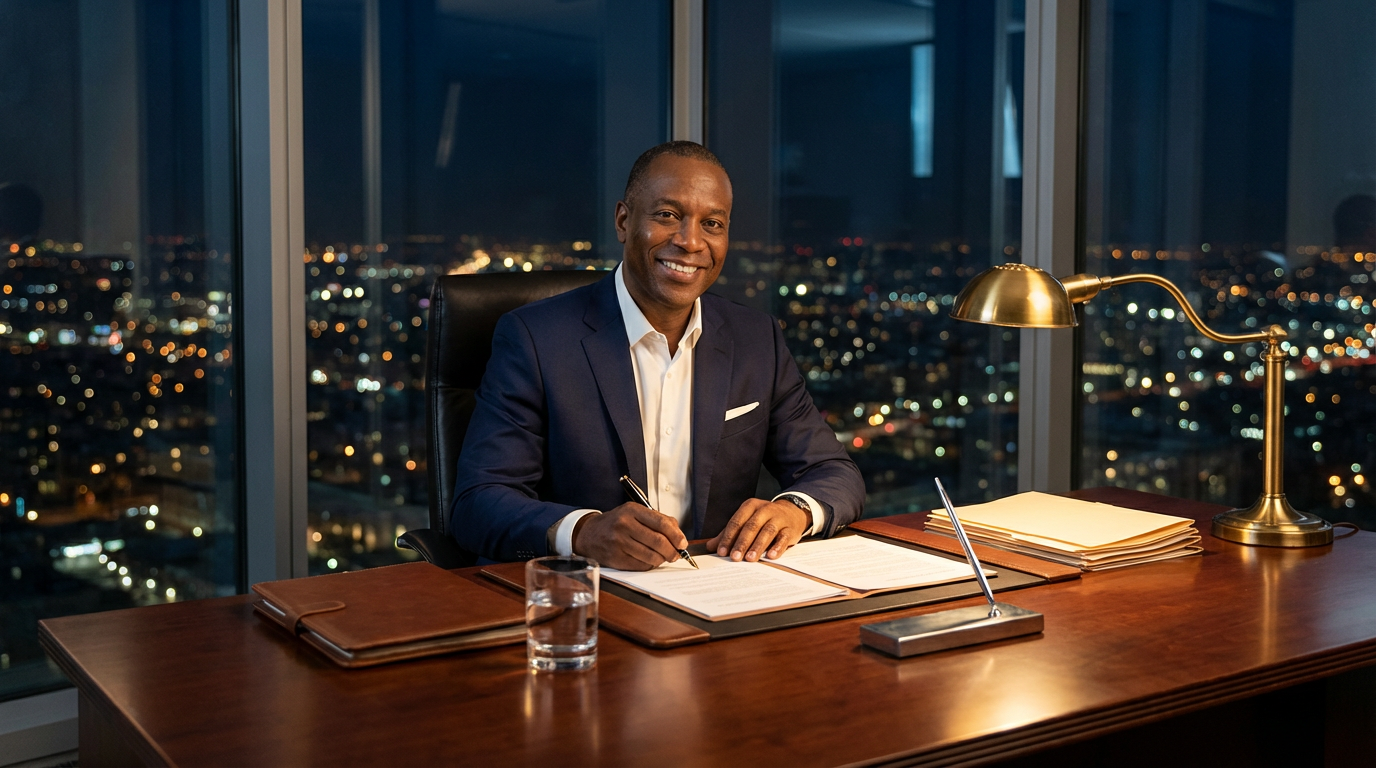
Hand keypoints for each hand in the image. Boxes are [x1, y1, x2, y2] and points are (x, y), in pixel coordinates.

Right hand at [572, 502, 688, 570]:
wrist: (588, 534)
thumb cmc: (616, 523)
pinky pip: (641, 566)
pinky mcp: (616, 558)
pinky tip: (650, 561)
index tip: (682, 542)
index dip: (676, 535)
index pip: (661, 523)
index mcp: (632, 510)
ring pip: (651, 556)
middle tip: (676, 554)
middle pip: (658, 541)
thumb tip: (678, 534)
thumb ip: (657, 519)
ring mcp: (619, 542)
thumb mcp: (634, 513)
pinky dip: (650, 565)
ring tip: (663, 558)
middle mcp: (624, 525)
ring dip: (662, 560)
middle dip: (672, 551)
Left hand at [706, 498, 808, 561]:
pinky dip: (777, 547)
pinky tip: (771, 556)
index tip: (722, 552)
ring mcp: (778, 518)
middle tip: (735, 557)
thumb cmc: (764, 519)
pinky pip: (783, 538)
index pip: (736, 522)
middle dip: (742, 543)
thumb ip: (729, 533)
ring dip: (758, 546)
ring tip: (750, 559)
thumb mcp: (746, 522)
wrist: (792, 512)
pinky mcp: (790, 528)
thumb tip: (710, 546)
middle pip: (751, 527)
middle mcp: (764, 510)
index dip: (728, 537)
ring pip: (767, 531)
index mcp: (750, 506)